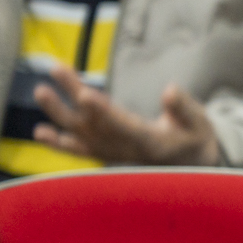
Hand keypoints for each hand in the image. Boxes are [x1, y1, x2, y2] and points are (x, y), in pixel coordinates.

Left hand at [34, 66, 219, 165]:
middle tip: (53, 76)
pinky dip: (61, 144)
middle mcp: (128, 151)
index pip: (123, 127)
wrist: (193, 167)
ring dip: (60, 114)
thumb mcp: (200, 124)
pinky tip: (41, 132)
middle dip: (73, 100)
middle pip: (95, 125)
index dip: (103, 112)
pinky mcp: (109, 155)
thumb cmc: (196, 140)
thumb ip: (185, 109)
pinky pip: (82, 151)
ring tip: (41, 92)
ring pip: (83, 135)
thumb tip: (169, 90)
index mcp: (152, 143)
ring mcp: (115, 155)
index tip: (85, 95)